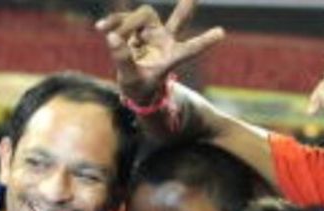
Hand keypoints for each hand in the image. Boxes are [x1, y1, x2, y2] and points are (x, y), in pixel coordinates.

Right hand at [97, 0, 224, 105]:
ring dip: (125, 23)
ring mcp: (152, 33)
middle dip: (185, 7)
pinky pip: (125, 19)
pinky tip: (101, 28)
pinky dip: (114, 21)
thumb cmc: (139, 89)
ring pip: (144, 14)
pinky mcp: (138, 29)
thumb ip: (123, 60)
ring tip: (106, 33)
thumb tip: (112, 37)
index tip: (221, 33)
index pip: (190, 49)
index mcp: (171, 58)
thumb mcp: (131, 80)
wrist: (135, 86)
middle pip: (177, 21)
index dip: (204, 41)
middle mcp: (165, 42)